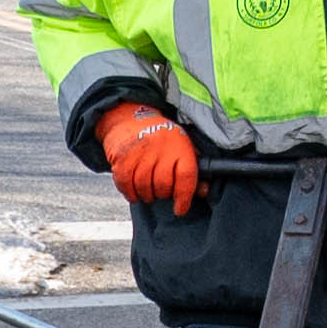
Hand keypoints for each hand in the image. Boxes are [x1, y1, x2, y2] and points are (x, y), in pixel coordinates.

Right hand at [94, 102, 202, 218]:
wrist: (130, 118)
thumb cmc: (160, 137)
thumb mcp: (181, 147)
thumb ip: (193, 170)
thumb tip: (204, 191)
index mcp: (179, 145)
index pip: (186, 177)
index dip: (184, 198)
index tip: (180, 209)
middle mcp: (160, 147)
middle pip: (163, 185)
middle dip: (162, 194)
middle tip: (161, 191)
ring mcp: (140, 152)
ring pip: (144, 187)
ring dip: (146, 195)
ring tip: (148, 191)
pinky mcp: (122, 158)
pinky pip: (126, 185)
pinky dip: (130, 193)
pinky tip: (134, 191)